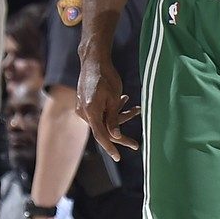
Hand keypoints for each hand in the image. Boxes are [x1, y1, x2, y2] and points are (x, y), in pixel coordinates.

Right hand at [76, 45, 140, 160]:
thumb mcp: (114, 99)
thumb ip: (113, 118)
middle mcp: (83, 112)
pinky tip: (125, 100)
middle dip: (121, 133)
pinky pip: (100, 112)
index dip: (111, 147)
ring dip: (120, 116)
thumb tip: (115, 136)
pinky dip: (112, 110)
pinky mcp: (85, 103)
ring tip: (136, 108)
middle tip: (136, 144)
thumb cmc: (106, 77)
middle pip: (103, 129)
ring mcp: (82, 108)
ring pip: (103, 120)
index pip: (101, 135)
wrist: (93, 61)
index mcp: (90, 112)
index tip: (119, 157)